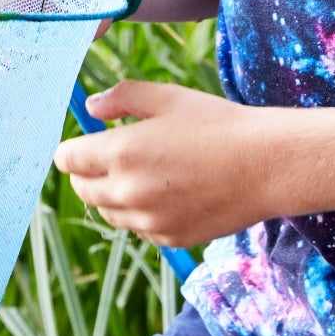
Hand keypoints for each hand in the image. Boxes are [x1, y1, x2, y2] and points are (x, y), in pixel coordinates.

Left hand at [51, 80, 277, 247]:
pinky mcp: (170, 239)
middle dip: (87, 173)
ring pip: (109, 213)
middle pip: (83, 190)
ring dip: (112, 196)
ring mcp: (149, 220)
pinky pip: (139, 229)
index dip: (70, 149)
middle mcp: (128, 192)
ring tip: (142, 175)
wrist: (266, 166)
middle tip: (107, 159)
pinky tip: (166, 194)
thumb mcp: (167, 97)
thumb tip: (91, 107)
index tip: (81, 144)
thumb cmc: (218, 125)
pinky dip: (141, 214)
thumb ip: (121, 98)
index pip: (68, 159)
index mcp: (120, 153)